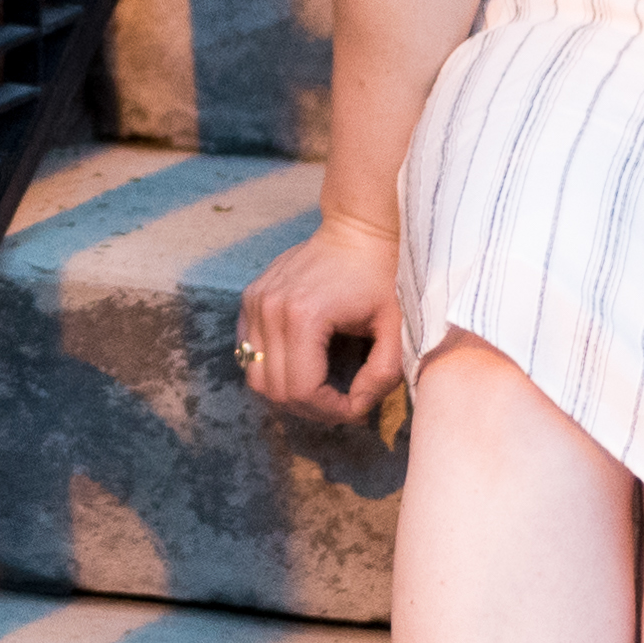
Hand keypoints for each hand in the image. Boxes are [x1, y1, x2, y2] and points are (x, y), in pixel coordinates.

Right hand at [233, 212, 410, 428]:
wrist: (355, 231)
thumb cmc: (380, 276)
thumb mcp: (395, 327)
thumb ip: (382, 373)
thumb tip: (358, 405)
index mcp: (304, 317)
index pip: (303, 391)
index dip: (331, 411)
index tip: (356, 408)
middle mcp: (270, 310)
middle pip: (277, 390)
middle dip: (311, 408)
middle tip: (340, 404)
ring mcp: (254, 302)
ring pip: (256, 377)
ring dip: (288, 393)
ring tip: (320, 389)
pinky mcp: (249, 299)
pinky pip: (248, 352)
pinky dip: (270, 369)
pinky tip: (300, 364)